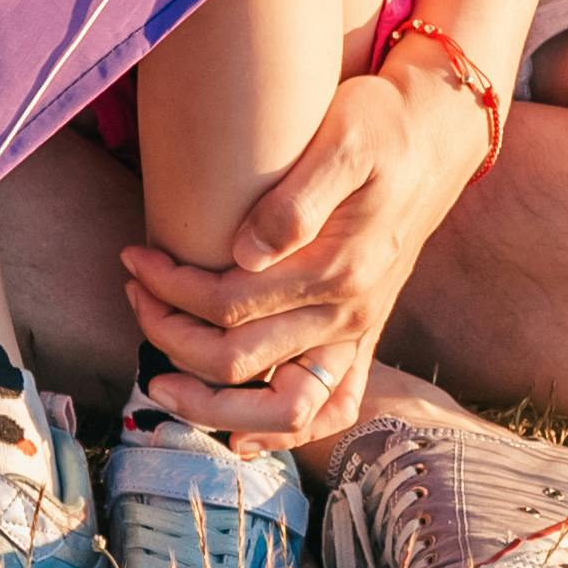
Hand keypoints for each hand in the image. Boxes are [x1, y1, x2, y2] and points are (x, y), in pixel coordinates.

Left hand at [121, 61, 479, 449]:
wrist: (435, 134)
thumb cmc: (380, 125)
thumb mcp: (346, 138)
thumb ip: (296, 198)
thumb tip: (243, 252)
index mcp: (337, 268)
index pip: (227, 304)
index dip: (168, 289)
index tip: (132, 258)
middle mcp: (350, 312)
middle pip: (239, 361)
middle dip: (169, 338)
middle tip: (132, 297)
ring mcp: (359, 330)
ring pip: (286, 409)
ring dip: (216, 410)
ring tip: (160, 385)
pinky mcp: (363, 334)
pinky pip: (332, 408)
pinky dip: (284, 432)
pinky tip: (239, 442)